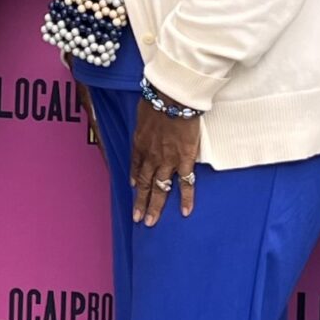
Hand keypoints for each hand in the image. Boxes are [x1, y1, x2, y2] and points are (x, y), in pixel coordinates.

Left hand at [129, 106, 200, 226]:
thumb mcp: (143, 112)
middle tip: (138, 218)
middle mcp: (150, 156)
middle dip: (140, 202)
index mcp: (140, 144)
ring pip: (159, 188)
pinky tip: (186, 212)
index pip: (136, 166)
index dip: (135, 178)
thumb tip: (148, 122)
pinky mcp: (184, 160)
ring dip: (155, 206)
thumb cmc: (158, 99)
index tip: (134, 187)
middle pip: (144, 183)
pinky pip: (185, 183)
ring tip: (152, 221)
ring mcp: (167, 161)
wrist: (172, 98)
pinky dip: (186, 198)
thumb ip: (146, 123)